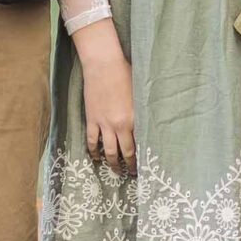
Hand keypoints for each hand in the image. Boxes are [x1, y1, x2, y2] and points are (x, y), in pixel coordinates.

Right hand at [76, 23, 134, 173]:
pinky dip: (94, 151)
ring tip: (115, 170)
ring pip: (108, 151)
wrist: (103, 65)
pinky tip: (96, 157)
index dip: (143, 157)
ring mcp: (103, 124)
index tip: (146, 166)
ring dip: (112, 163)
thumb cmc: (125, 74)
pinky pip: (92, 141)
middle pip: (125, 152)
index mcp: (134, 119)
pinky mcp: (91, 120)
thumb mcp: (140, 94)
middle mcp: (119, 125)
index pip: (140, 144)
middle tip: (132, 174)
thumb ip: (143, 111)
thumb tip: (148, 123)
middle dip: (129, 166)